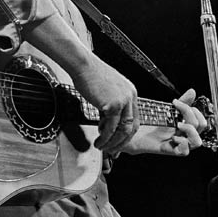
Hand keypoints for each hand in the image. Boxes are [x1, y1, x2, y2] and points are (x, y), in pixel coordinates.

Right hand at [23, 15, 139, 154]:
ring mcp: (124, 100)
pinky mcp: (113, 104)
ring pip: (122, 130)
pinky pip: (111, 127)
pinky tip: (98, 141)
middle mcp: (131, 96)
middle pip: (131, 127)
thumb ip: (110, 107)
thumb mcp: (106, 92)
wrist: (83, 65)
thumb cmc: (90, 76)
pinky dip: (105, 138)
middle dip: (122, 142)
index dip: (126, 134)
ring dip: (112, 142)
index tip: (119, 143)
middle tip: (113, 151)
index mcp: (131, 93)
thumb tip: (106, 125)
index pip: (134, 118)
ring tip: (102, 147)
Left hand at [123, 88, 207, 155]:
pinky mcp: (168, 150)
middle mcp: (185, 136)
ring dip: (190, 130)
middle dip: (191, 115)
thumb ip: (182, 104)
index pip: (201, 121)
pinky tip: (173, 137)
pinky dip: (182, 143)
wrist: (134, 134)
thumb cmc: (151, 124)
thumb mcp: (168, 111)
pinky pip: (184, 152)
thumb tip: (192, 91)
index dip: (194, 110)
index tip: (176, 102)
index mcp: (186, 128)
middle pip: (201, 127)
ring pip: (197, 142)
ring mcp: (178, 144)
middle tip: (177, 111)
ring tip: (178, 124)